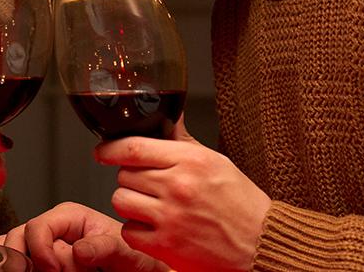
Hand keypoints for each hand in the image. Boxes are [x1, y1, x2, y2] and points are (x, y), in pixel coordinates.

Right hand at [0, 202, 167, 271]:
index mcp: (70, 216)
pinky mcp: (41, 263)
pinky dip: (21, 268)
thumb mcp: (127, 252)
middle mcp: (52, 230)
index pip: (37, 227)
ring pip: (13, 254)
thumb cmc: (135, 260)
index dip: (39, 250)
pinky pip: (18, 263)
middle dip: (30, 261)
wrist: (138, 271)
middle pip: (18, 240)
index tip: (52, 270)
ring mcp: (43, 247)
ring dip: (26, 266)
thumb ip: (105, 248)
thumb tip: (79, 250)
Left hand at [97, 118, 270, 271]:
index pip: (133, 147)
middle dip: (131, 178)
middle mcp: (177, 187)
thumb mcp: (215, 161)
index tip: (102, 151)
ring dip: (130, 203)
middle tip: (150, 186)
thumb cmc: (241, 203)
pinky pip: (129, 231)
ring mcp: (169, 217)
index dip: (110, 149)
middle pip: (124, 174)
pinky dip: (137, 231)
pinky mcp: (165, 245)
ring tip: (151, 206)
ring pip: (121, 200)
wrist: (260, 243)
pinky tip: (155, 227)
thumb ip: (183, 140)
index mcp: (190, 161)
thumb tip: (166, 117)